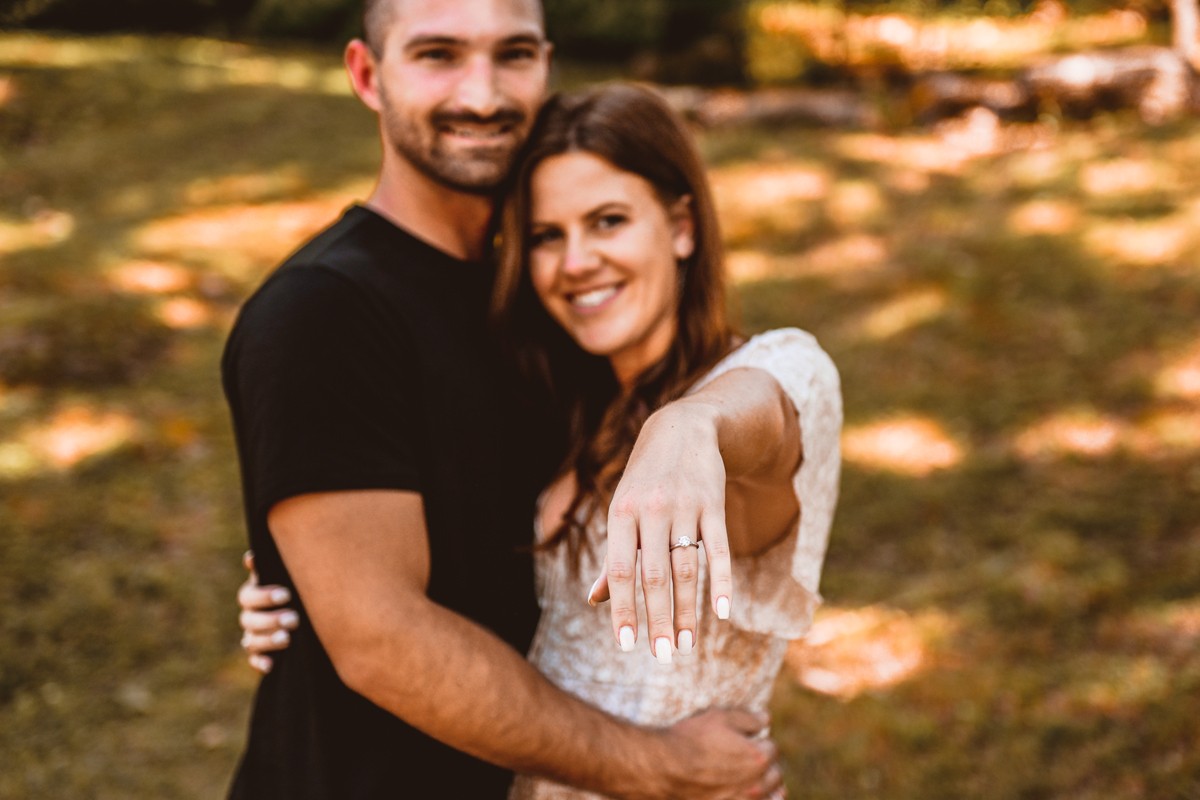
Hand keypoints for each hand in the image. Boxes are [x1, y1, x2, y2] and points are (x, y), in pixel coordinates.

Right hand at [238, 551, 298, 672]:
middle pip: (249, 619)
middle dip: (270, 619)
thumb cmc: (301, 587)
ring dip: (268, 640)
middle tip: (294, 618)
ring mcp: (254, 636)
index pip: (248, 596)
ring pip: (251, 641)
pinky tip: (270, 665)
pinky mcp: (261, 655)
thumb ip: (278, 566)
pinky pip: (255, 661)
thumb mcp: (293, 575)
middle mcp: (250, 616)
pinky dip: (260, 663)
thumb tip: (252, 558)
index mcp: (255, 594)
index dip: (264, 596)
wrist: (315, 614)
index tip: (286, 595)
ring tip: (287, 638)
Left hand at [593, 401, 731, 661]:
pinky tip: (724, 613)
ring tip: (686, 645)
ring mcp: (685, 507)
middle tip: (661, 656)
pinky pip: (720, 550)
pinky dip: (722, 582)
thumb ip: (614, 555)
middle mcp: (650, 510)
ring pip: (686, 569)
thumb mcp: (622, 509)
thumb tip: (595, 599)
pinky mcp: (714, 504)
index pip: (621, 571)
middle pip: (654, 576)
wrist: (683, 428)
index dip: (623, 609)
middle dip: (658, 620)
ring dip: (688, 611)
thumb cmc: (644, 479)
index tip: (625, 645)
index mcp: (621, 514)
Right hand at [650, 709, 782, 799]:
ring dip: (768, 788)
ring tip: (758, 782)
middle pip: (775, 775)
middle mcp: (755, 784)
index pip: (772, 748)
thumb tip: (766, 718)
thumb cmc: (691, 740)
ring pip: (771, 797)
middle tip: (752, 759)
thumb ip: (748, 718)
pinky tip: (750, 795)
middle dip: (767, 765)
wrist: (664, 768)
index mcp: (757, 757)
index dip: (760, 741)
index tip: (749, 740)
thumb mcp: (719, 717)